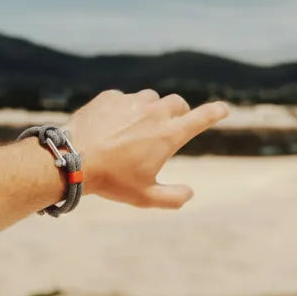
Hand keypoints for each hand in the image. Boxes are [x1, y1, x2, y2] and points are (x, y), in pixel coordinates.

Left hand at [66, 89, 228, 209]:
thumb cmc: (111, 180)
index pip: (202, 118)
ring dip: (149, 110)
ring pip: (150, 99)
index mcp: (168, 135)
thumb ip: (173, 198)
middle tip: (169, 127)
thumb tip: (189, 193)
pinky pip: (122, 99)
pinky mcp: (109, 97)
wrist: (72, 160)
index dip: (216, 112)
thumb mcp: (145, 197)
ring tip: (135, 129)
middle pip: (177, 103)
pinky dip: (122, 110)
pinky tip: (110, 126)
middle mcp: (153, 113)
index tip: (224, 109)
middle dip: (179, 113)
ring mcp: (131, 102)